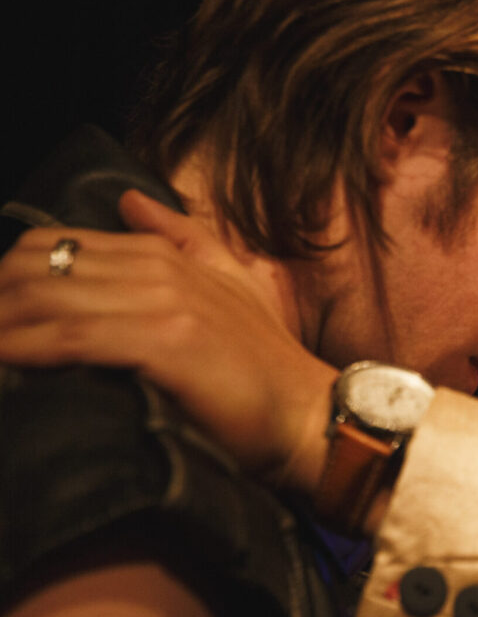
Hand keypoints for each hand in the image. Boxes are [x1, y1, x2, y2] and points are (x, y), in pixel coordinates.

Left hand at [0, 190, 333, 492]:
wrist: (309, 416)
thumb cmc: (268, 366)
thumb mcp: (234, 285)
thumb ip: (184, 239)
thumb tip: (132, 200)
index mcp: (167, 255)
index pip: (55, 244)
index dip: (6, 275)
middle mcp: (161, 269)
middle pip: (39, 265)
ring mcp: (164, 303)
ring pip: (47, 297)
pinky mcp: (165, 342)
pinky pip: (72, 336)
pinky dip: (24, 349)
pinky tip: (3, 361)